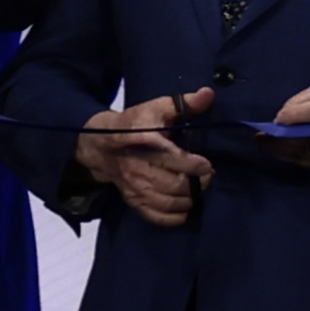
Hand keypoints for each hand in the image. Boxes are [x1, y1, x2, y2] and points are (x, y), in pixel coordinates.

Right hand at [73, 89, 213, 222]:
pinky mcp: (133, 201)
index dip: (194, 164)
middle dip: (198, 182)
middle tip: (208, 176)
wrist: (102, 146)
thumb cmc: (135, 124)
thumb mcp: (155, 108)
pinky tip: (186, 207)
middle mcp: (137, 169)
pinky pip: (156, 217)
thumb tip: (208, 93)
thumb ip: (183, 103)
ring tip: (198, 188)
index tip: (207, 164)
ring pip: (169, 202)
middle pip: (175, 184)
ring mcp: (134, 188)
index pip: (172, 158)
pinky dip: (175, 217)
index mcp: (143, 143)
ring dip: (190, 199)